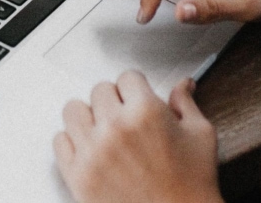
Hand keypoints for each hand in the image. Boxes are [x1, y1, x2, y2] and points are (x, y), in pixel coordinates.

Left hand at [54, 72, 222, 202]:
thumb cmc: (192, 185)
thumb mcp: (200, 136)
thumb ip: (186, 104)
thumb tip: (182, 84)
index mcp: (146, 111)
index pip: (127, 77)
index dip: (136, 88)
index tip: (137, 98)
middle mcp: (115, 127)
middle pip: (99, 90)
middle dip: (114, 100)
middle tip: (125, 118)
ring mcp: (93, 151)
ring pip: (73, 110)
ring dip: (88, 117)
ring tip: (103, 130)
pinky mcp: (78, 175)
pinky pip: (60, 141)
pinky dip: (72, 142)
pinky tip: (90, 149)